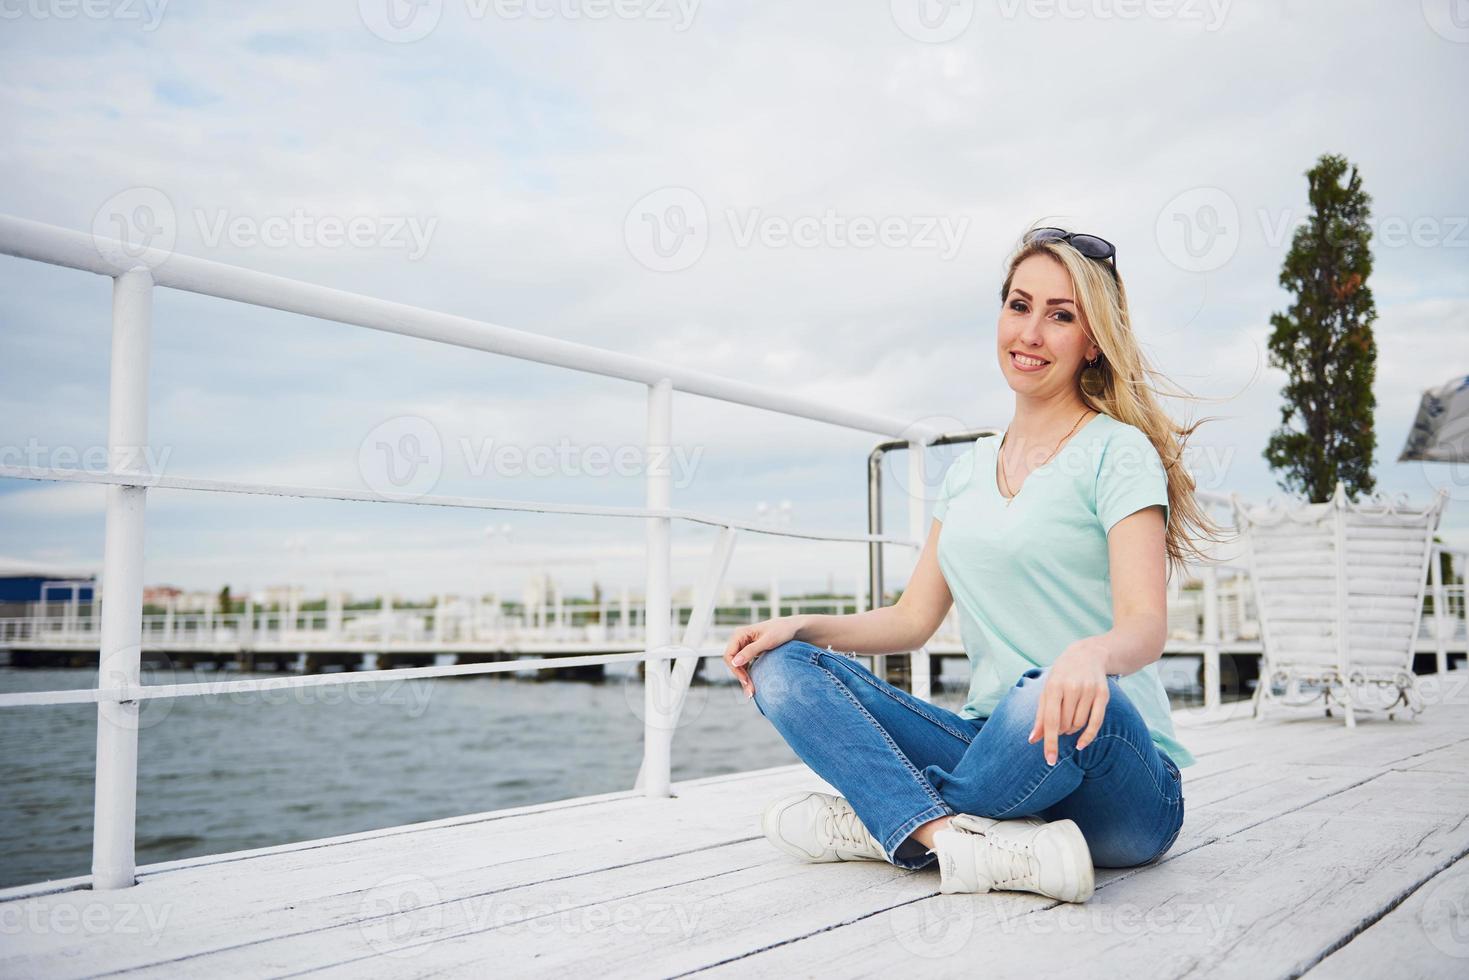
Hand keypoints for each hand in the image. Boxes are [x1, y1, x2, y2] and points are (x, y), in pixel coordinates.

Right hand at [723, 617, 801, 697]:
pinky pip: (744, 666)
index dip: (735, 669)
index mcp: (739, 634)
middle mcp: (739, 640)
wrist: (791, 629)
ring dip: (743, 678)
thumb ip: (750, 651)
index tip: (745, 680)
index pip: (729, 655)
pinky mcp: (749, 653)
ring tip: (751, 692)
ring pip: (738, 666)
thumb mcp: (767, 641)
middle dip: (740, 676)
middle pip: (732, 662)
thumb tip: (734, 662)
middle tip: (750, 691)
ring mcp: (744, 647)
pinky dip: (748, 675)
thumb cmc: (781, 631)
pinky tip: (753, 684)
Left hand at [1027, 638, 1111, 764]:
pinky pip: (1096, 722)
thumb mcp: (1047, 690)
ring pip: (1079, 724)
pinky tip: (1081, 744)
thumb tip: (1033, 740)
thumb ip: (1041, 716)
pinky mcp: (1103, 694)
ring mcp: (1089, 690)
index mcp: (1054, 686)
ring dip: (1072, 730)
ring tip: (1068, 720)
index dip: (1050, 742)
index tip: (1049, 760)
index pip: (1051, 720)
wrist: (1088, 654)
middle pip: (1065, 724)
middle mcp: (1072, 687)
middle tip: (1059, 724)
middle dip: (1060, 730)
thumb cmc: (1062, 675)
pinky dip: (1088, 736)